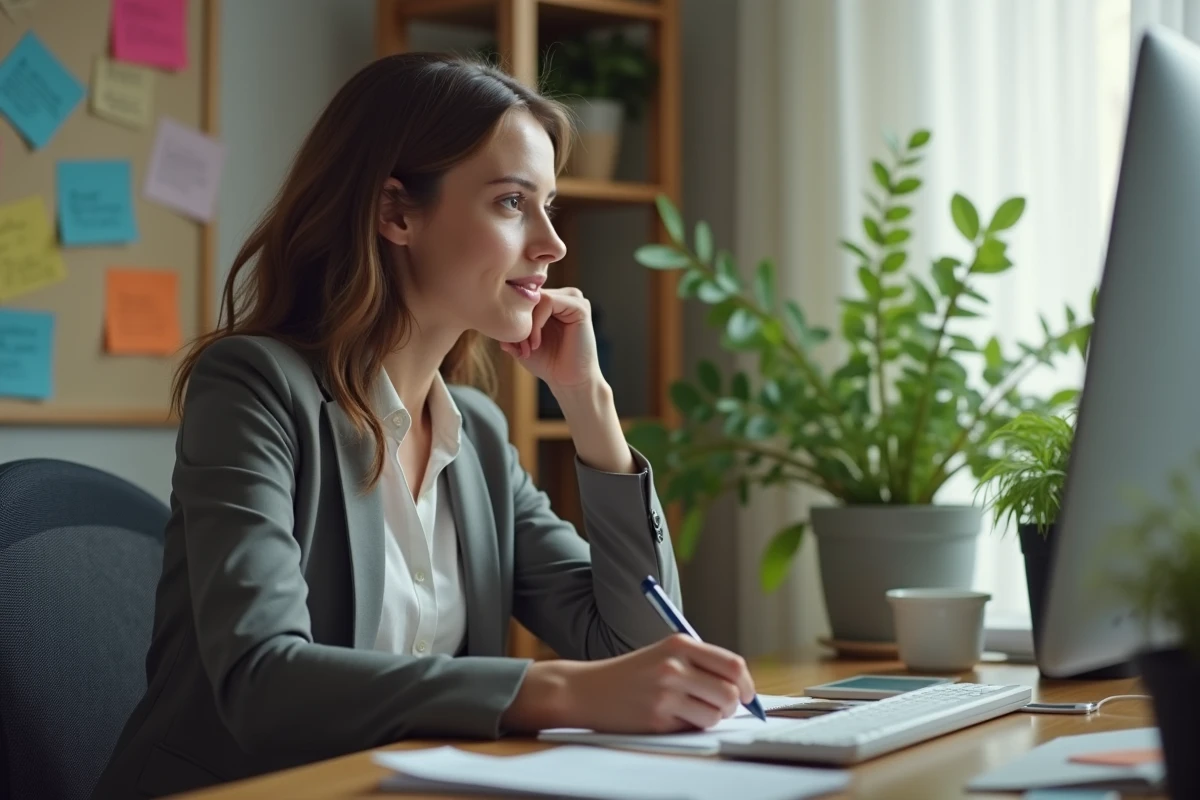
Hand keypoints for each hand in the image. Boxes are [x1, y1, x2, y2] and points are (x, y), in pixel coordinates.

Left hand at [499, 287, 600, 391]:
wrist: (568, 382)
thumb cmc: (547, 363)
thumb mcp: (520, 342)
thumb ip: (507, 327)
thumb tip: (490, 317)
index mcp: (552, 301)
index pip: (525, 294)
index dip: (514, 315)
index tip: (512, 344)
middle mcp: (564, 296)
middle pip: (530, 295)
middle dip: (521, 321)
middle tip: (520, 347)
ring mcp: (573, 299)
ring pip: (537, 298)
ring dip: (528, 323)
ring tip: (528, 347)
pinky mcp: (580, 307)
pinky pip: (548, 302)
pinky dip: (537, 323)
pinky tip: (536, 344)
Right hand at [501, 635, 757, 733]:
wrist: (587, 689)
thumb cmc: (630, 673)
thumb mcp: (664, 654)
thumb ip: (700, 664)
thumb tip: (741, 688)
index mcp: (679, 644)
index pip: (732, 665)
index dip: (746, 684)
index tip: (746, 695)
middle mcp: (674, 666)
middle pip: (729, 693)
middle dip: (731, 706)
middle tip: (720, 708)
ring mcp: (666, 693)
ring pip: (714, 715)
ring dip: (709, 718)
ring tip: (690, 711)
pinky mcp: (657, 718)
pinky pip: (692, 728)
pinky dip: (690, 727)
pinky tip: (671, 718)